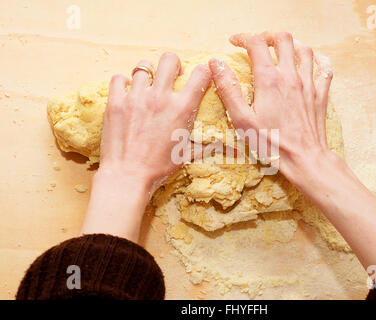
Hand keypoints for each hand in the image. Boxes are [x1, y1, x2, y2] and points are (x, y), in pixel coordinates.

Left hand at [81, 53, 210, 241]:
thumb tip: (226, 146)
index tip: (200, 74)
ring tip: (146, 86)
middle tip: (171, 76)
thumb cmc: (159, 168)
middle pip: (170, 59)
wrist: (127, 176)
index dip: (203, 70)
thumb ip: (207, 145)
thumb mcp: (187, 155)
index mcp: (182, 109)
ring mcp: (136, 98)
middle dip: (173, 64)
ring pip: (143, 66)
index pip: (201, 74)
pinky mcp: (115, 102)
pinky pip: (118, 78)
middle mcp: (160, 98)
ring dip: (147, 74)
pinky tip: (126, 92)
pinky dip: (123, 82)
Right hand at [208, 32, 333, 193]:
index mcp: (269, 80)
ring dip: (291, 44)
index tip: (234, 42)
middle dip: (268, 36)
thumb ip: (228, 89)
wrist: (304, 158)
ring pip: (304, 50)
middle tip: (258, 43)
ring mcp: (309, 84)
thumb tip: (215, 64)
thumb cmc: (271, 143)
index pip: (256, 44)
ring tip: (280, 49)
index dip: (243, 38)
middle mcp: (291, 76)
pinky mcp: (320, 94)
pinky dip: (317, 60)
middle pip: (283, 39)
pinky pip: (324, 68)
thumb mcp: (242, 119)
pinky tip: (311, 62)